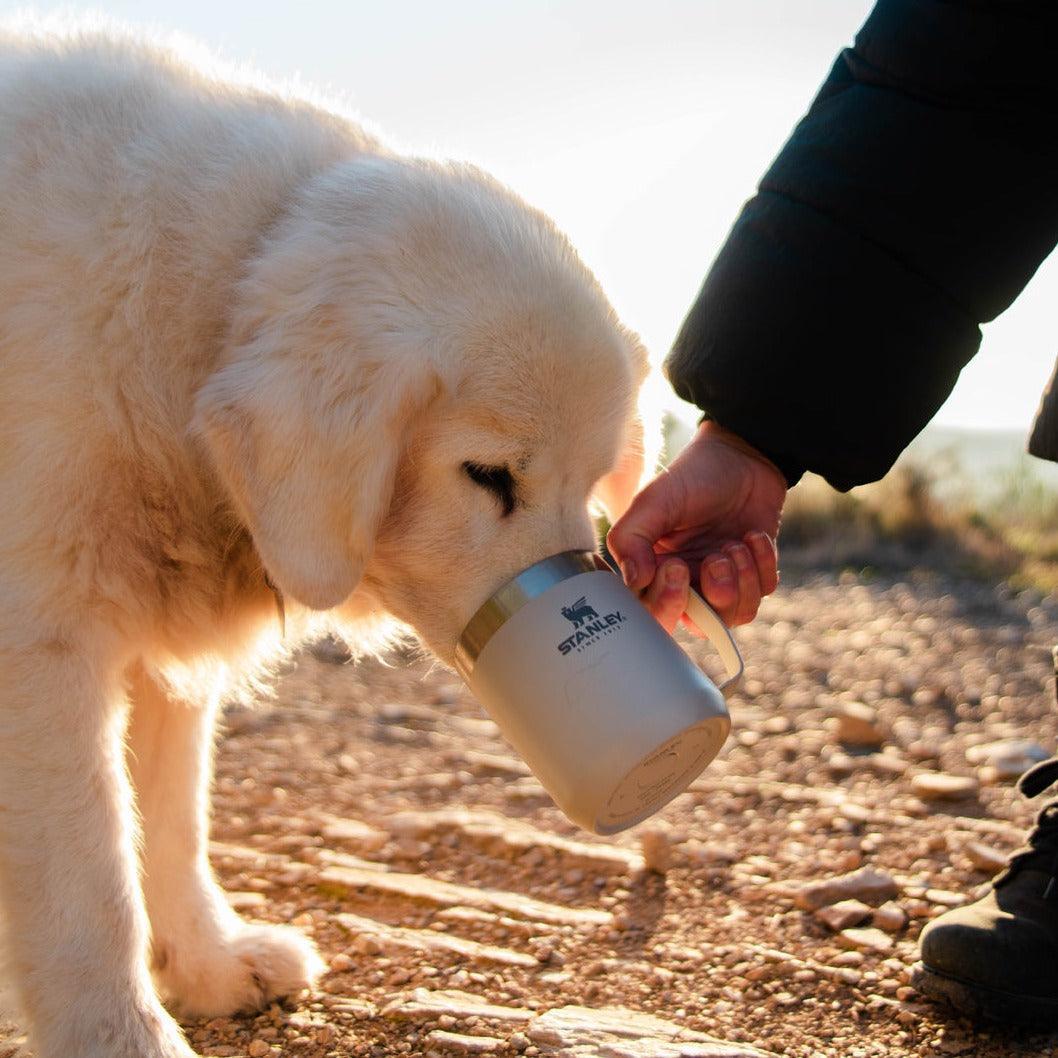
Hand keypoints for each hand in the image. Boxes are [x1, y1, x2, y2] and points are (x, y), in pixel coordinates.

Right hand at [607, 420, 786, 628]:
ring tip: (736, 543)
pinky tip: (753, 536)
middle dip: (714, 593)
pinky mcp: (752, 574)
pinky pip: (762, 592)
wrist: (743, 456)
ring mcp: (721, 581)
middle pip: (698, 624)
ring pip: (736, 614)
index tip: (676, 566)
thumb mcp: (654, 501)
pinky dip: (762, 564)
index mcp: (652, 569)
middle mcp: (685, 582)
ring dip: (741, 578)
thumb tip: (633, 582)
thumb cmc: (692, 475)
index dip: (667, 602)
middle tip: (716, 557)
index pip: (652, 613)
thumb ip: (631, 539)